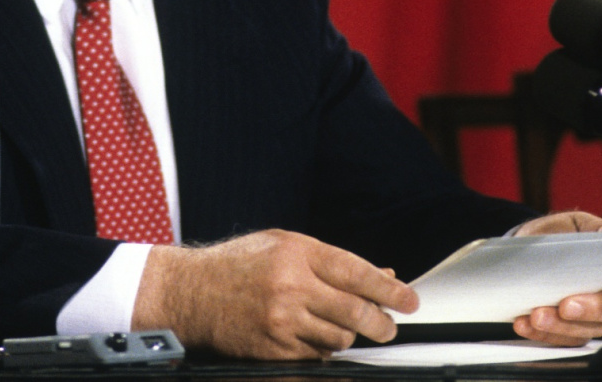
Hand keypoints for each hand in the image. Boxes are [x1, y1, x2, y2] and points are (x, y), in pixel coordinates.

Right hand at [131, 229, 417, 359]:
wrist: (192, 292)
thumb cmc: (237, 264)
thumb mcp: (282, 246)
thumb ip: (329, 261)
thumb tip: (380, 273)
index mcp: (295, 252)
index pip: (356, 272)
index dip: (388, 289)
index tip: (409, 299)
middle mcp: (290, 284)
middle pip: (355, 311)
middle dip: (380, 323)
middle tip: (387, 327)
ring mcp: (281, 319)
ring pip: (339, 338)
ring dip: (345, 336)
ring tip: (332, 325)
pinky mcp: (273, 347)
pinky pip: (315, 356)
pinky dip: (319, 350)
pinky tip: (307, 336)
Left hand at [511, 211, 601, 345]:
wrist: (531, 251)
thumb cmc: (557, 234)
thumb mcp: (568, 224)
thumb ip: (579, 233)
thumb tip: (586, 242)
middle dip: (593, 309)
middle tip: (567, 307)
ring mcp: (597, 313)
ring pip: (591, 327)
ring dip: (563, 326)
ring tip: (536, 316)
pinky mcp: (575, 328)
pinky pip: (565, 338)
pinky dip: (544, 334)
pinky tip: (523, 324)